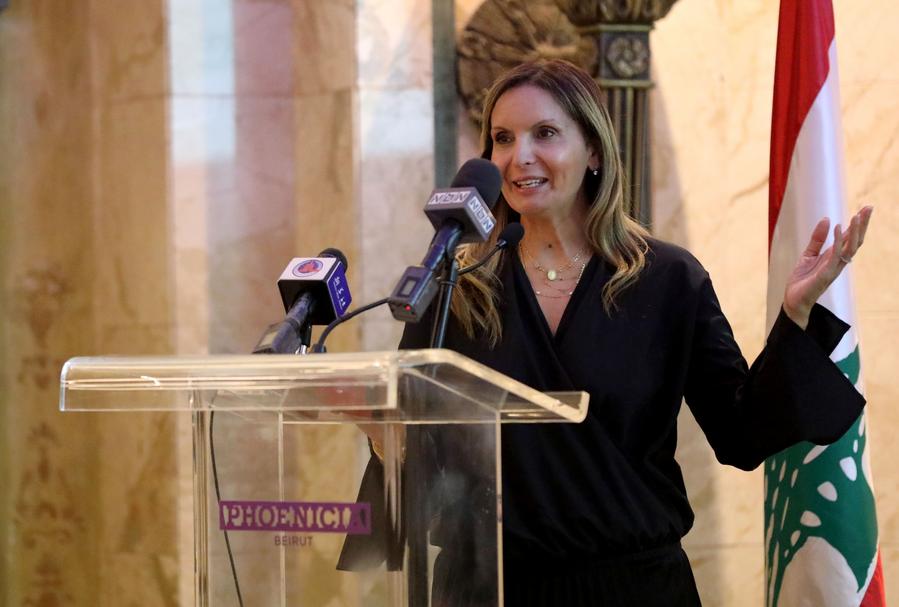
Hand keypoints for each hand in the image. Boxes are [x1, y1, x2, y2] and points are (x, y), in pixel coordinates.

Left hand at [783, 206, 872, 328]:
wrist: (793, 300)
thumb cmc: (803, 280)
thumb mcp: (808, 254)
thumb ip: (817, 239)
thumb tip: (827, 219)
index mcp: (835, 257)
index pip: (851, 238)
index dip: (858, 224)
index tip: (866, 208)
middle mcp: (838, 262)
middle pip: (855, 241)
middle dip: (862, 225)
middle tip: (869, 208)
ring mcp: (833, 268)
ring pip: (850, 248)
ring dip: (854, 232)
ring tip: (857, 216)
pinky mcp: (825, 274)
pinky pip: (834, 256)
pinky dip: (838, 242)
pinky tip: (838, 229)